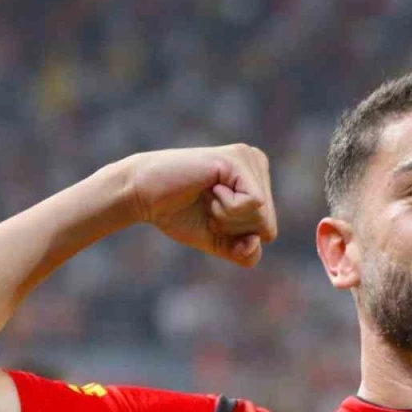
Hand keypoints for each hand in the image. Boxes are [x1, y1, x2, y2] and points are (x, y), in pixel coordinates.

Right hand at [126, 145, 277, 266]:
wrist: (143, 195)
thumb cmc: (179, 215)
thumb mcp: (219, 241)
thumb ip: (244, 252)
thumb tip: (257, 241)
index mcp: (259, 182)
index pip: (268, 231)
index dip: (237, 235)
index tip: (212, 215)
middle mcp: (258, 164)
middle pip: (267, 224)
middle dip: (233, 227)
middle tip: (207, 205)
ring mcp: (249, 158)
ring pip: (261, 215)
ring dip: (227, 217)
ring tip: (207, 196)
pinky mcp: (238, 159)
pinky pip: (254, 203)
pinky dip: (227, 208)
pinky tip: (210, 188)